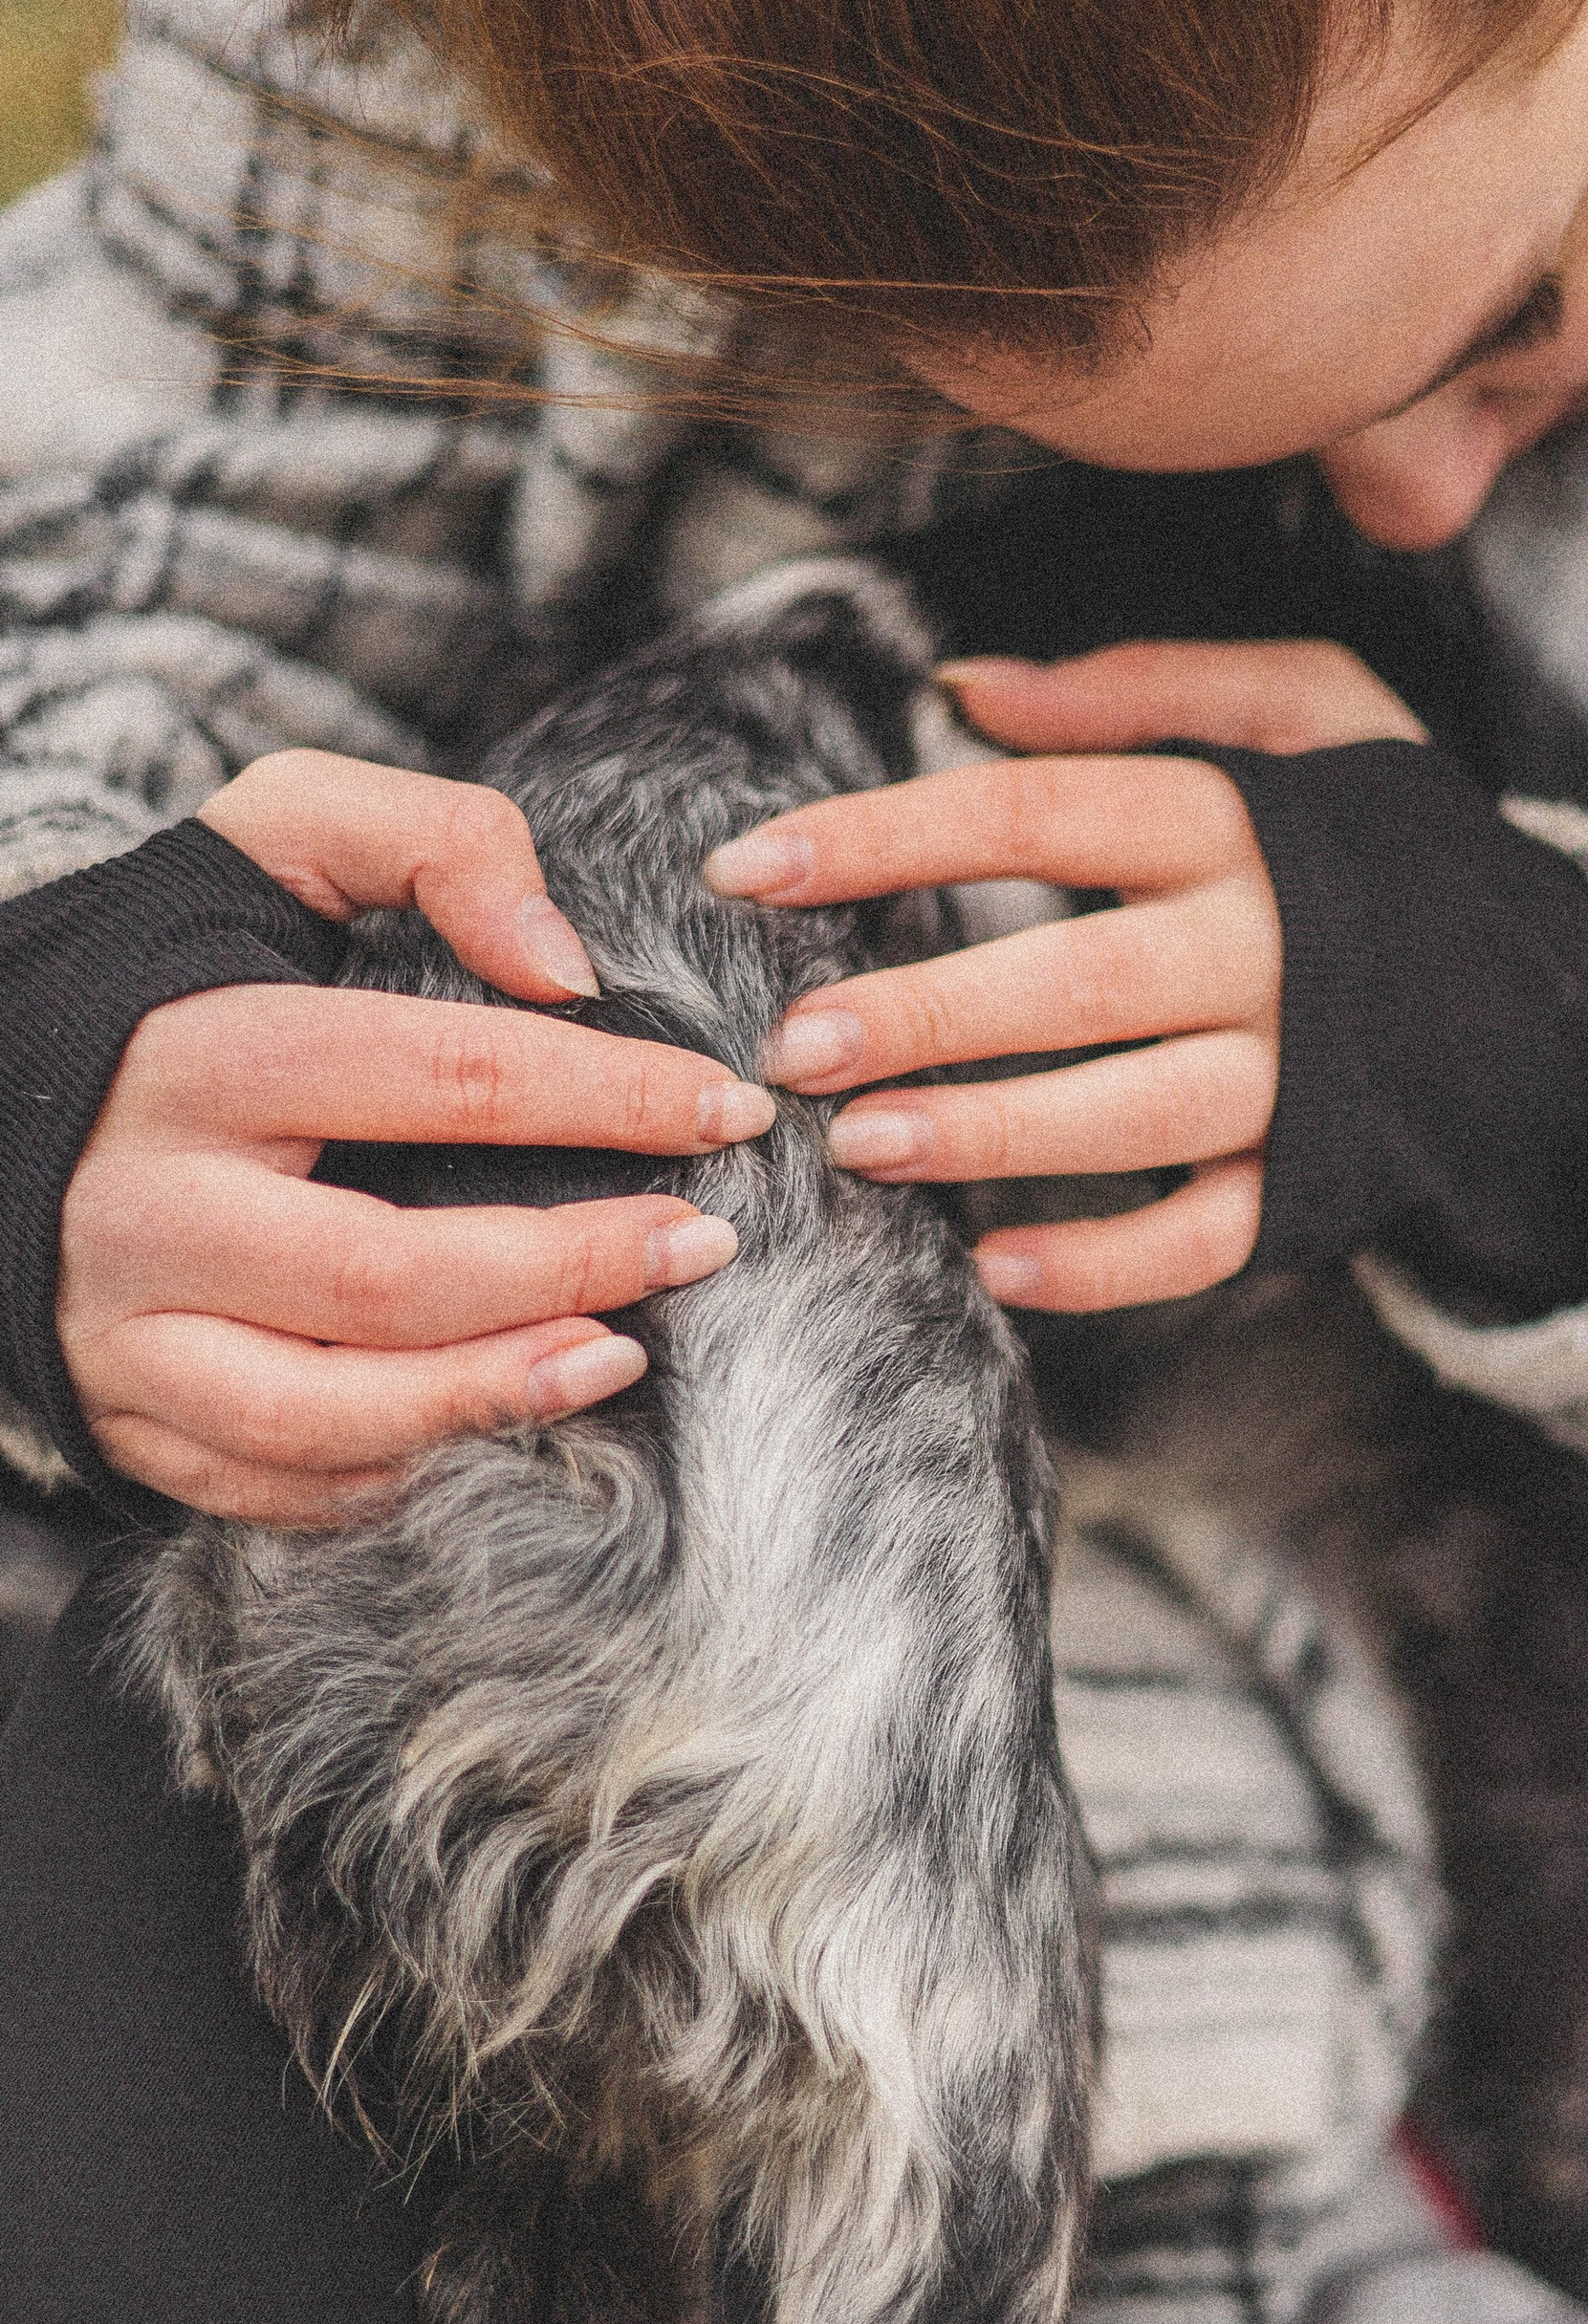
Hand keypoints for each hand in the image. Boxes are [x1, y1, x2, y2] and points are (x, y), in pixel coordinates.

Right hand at [60, 752, 773, 1523]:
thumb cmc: (181, 965)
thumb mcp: (276, 838)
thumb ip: (431, 843)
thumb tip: (561, 964)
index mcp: (199, 1053)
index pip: (441, 1076)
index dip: (607, 1095)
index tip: (726, 1109)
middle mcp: (149, 1206)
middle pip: (386, 1272)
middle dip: (570, 1266)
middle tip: (702, 1245)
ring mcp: (127, 1331)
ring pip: (324, 1411)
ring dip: (493, 1397)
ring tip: (622, 1358)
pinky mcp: (124, 1416)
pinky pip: (276, 1484)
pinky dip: (402, 1474)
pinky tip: (503, 1425)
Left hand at [708, 638, 1425, 1311]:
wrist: (1552, 992)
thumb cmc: (1381, 841)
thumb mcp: (1306, 709)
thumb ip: (1140, 688)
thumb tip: (967, 691)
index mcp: (1241, 821)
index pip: (1035, 810)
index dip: (884, 836)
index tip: (750, 867)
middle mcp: (1271, 948)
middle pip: (1075, 980)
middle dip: (926, 1015)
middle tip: (791, 1047)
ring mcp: (1299, 1079)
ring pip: (1132, 1116)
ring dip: (990, 1139)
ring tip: (863, 1148)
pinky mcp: (1318, 1183)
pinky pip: (1205, 1238)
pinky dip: (1104, 1265)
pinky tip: (995, 1270)